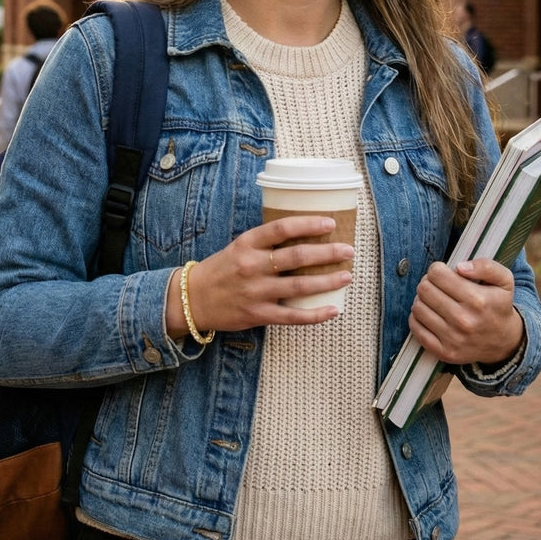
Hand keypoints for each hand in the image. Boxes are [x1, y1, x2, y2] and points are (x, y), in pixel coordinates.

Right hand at [169, 216, 352, 337]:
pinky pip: (292, 316)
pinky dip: (315, 314)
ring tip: (347, 276)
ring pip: (299, 287)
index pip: (281, 229)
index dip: (308, 224)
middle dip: (327, 253)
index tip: (330, 223)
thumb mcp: (238, 247)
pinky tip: (333, 310)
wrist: (193, 299)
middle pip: (296, 257)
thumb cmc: (221, 270)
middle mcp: (252, 266)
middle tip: (348, 250)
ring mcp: (256, 292)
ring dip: (327, 281)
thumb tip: (303, 236)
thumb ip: (265, 243)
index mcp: (247, 244)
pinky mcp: (258, 314)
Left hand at [407, 259, 523, 365]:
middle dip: (428, 282)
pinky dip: (417, 317)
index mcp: (477, 300)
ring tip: (434, 300)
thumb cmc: (498, 305)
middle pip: (424, 289)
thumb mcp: (504, 280)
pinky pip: (415, 328)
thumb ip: (486, 266)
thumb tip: (460, 267)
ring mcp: (453, 339)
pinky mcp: (444, 352)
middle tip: (437, 286)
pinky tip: (429, 314)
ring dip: (422, 300)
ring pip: (417, 307)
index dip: (437, 269)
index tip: (443, 273)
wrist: (504, 342)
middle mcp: (464, 320)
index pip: (437, 274)